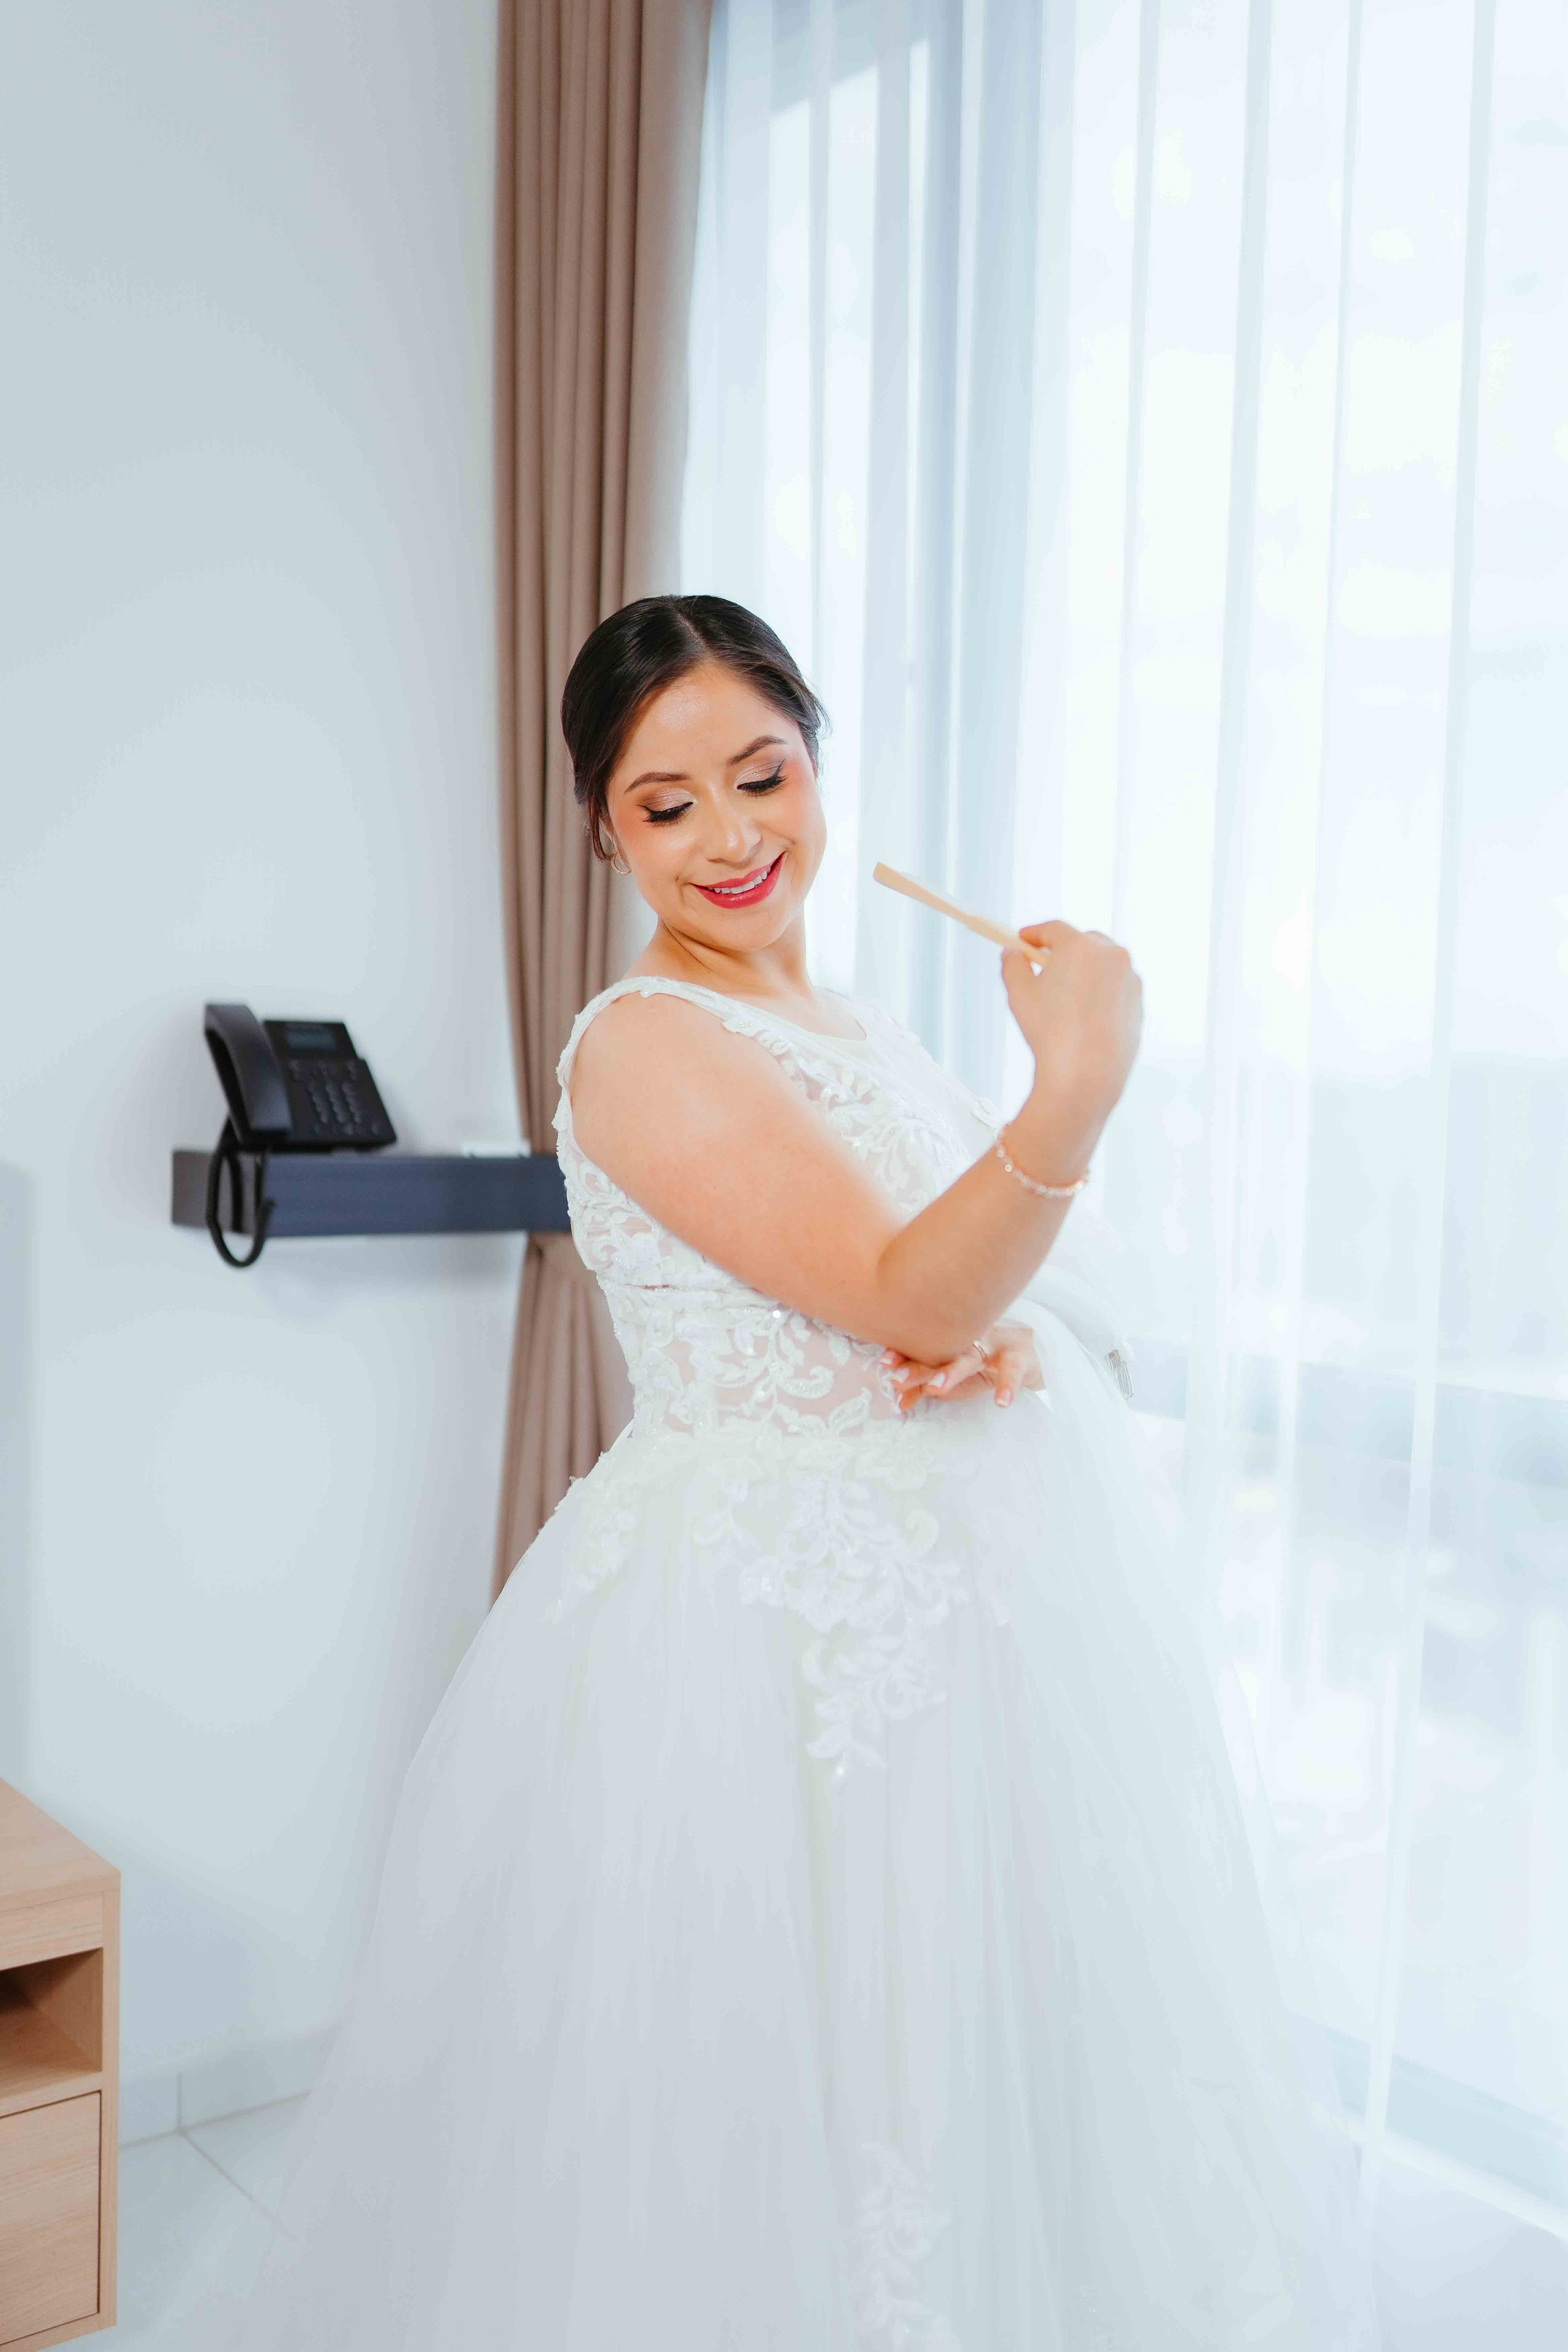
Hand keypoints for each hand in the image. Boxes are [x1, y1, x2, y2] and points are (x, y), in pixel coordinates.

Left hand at [879, 1320, 1043, 1412]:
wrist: (1026, 1352)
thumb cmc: (981, 1362)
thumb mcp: (952, 1374)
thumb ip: (924, 1387)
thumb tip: (899, 1404)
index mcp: (949, 1341)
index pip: (922, 1347)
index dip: (903, 1353)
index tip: (884, 1363)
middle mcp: (967, 1339)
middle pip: (941, 1351)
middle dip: (918, 1366)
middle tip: (898, 1379)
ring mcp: (992, 1346)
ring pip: (970, 1358)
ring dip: (952, 1373)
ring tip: (935, 1389)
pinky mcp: (1018, 1359)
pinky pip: (1012, 1372)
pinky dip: (1007, 1386)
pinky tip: (1002, 1402)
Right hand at [1000, 921, 1142, 1164]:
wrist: (1086, 1073)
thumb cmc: (1050, 1032)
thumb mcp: (1019, 994)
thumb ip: (1013, 966)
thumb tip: (1013, 955)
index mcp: (1080, 946)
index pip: (1053, 929)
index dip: (1034, 934)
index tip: (1023, 940)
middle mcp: (1111, 955)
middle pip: (1084, 941)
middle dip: (1063, 951)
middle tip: (1045, 967)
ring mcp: (1129, 979)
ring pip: (1103, 965)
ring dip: (1085, 972)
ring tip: (1066, 996)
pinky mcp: (1139, 1003)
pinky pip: (1116, 989)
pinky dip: (1101, 993)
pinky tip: (1084, 1016)